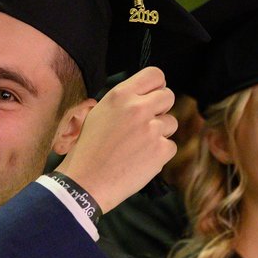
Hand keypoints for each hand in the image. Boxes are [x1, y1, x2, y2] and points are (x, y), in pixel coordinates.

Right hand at [55, 66, 176, 211]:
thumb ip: (124, 103)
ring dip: (160, 133)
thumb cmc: (88, 151)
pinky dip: (159, 155)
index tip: (153, 97)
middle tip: (145, 125)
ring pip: (171, 123)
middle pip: (168, 96)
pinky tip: (140, 160)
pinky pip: (170, 146)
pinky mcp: (161, 150)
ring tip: (137, 147)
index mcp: (120, 95)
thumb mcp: (98, 114)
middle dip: (160, 110)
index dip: (157, 86)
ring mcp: (151, 129)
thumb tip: (145, 98)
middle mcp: (138, 108)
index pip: (155, 75)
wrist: (86, 182)